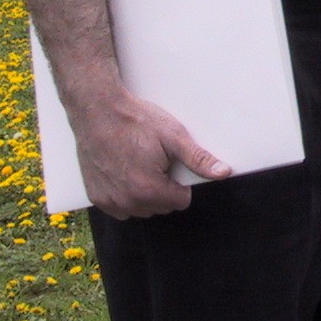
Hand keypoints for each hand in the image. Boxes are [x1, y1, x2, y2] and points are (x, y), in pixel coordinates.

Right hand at [73, 84, 230, 218]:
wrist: (97, 111)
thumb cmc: (136, 120)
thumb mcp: (173, 136)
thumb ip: (198, 159)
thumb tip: (223, 173)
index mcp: (149, 190)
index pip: (181, 201)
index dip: (180, 181)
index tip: (170, 162)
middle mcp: (127, 202)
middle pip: (161, 206)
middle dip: (163, 188)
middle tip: (153, 160)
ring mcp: (109, 202)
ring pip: (141, 209)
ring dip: (144, 193)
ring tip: (138, 163)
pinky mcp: (96, 198)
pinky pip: (120, 207)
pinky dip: (125, 195)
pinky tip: (123, 171)